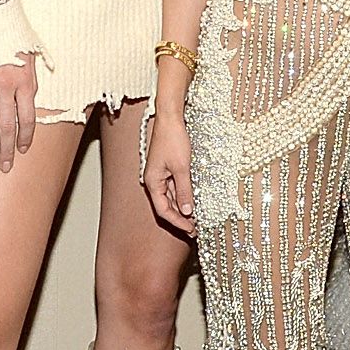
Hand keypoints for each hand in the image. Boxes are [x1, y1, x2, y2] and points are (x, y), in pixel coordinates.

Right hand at [0, 59, 37, 170]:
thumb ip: (35, 74)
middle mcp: (6, 87)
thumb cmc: (12, 30)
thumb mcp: (32, 50)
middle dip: (7, 149)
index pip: (28, 118)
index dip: (26, 137)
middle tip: (6, 167)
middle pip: (7, 126)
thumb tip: (36, 95)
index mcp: (25, 81)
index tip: (24, 150)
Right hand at [142, 104, 195, 232]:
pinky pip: (175, 188)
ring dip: (183, 209)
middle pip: (166, 206)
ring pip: (171, 198)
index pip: (163, 210)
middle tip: (195, 230)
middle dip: (180, 218)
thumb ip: (184, 191)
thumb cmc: (173, 140)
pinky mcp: (168, 170)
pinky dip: (184, 196)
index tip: (190, 230)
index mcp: (152, 182)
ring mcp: (161, 176)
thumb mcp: (182, 168)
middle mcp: (154, 181)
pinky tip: (194, 202)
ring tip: (197, 219)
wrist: (171, 119)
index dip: (176, 222)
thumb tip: (187, 211)